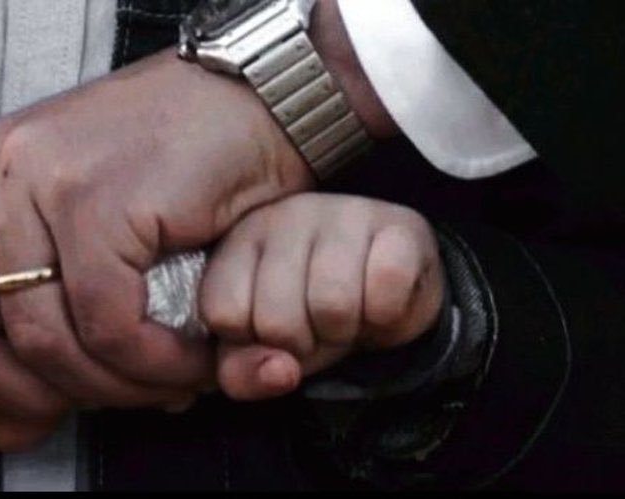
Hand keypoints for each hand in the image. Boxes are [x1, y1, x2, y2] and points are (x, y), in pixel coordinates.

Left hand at [0, 49, 314, 449]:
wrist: (245, 101)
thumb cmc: (161, 168)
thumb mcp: (74, 244)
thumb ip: (27, 335)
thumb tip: (2, 430)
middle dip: (9, 393)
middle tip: (68, 407)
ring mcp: (36, 183)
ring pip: (37, 340)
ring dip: (104, 389)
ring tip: (152, 384)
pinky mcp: (98, 200)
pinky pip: (107, 326)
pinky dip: (151, 365)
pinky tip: (181, 362)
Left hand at [198, 193, 443, 399]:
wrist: (388, 297)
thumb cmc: (312, 318)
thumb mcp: (264, 351)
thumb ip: (244, 373)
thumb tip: (282, 372)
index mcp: (237, 243)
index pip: (225, 313)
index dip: (255, 344)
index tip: (274, 334)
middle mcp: (283, 217)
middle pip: (278, 319)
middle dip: (305, 344)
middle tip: (319, 327)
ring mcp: (342, 212)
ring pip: (333, 305)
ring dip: (346, 332)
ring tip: (350, 316)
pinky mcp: (399, 223)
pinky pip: (387, 286)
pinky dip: (388, 317)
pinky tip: (381, 302)